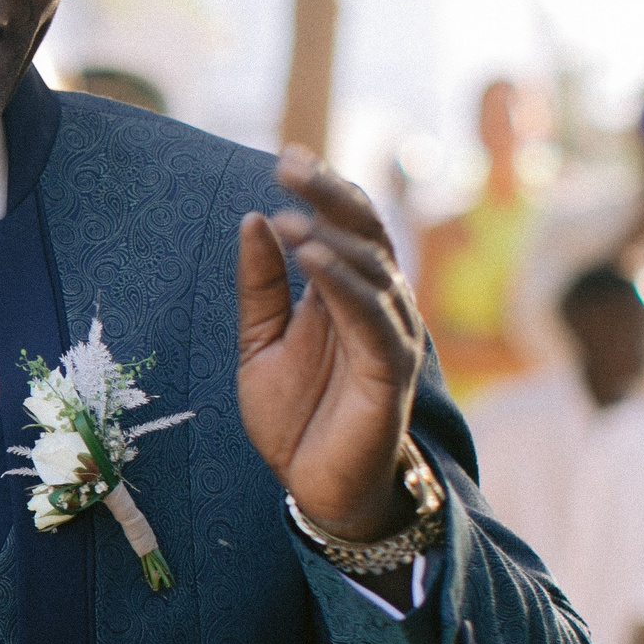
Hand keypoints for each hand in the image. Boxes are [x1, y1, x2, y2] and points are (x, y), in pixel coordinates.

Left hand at [236, 147, 423, 540]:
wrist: (316, 488)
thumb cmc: (295, 417)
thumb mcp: (259, 343)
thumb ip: (260, 286)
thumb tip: (252, 220)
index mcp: (344, 295)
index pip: (344, 226)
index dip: (322, 188)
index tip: (285, 155)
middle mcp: (374, 306)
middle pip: (364, 233)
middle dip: (329, 195)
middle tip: (289, 164)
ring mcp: (388, 335)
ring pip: (372, 268)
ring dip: (332, 236)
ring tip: (291, 215)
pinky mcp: (391, 370)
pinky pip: (371, 316)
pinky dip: (342, 282)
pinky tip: (310, 257)